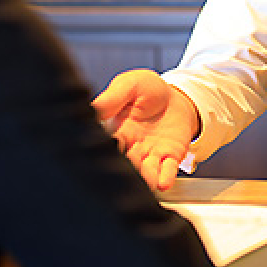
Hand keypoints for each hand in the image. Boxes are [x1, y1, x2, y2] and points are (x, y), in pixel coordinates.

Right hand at [92, 69, 199, 190]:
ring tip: (147, 180)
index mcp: (117, 131)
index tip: (107, 154)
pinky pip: (168, 170)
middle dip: (127, 169)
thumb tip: (92, 107)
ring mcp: (151, 154)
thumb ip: (112, 97)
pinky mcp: (171, 156)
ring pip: (146, 172)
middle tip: (128, 169)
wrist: (175, 96)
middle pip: (127, 164)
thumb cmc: (148, 90)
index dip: (107, 152)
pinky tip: (163, 182)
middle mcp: (133, 147)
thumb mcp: (129, 85)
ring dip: (145, 178)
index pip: (108, 145)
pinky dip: (165, 178)